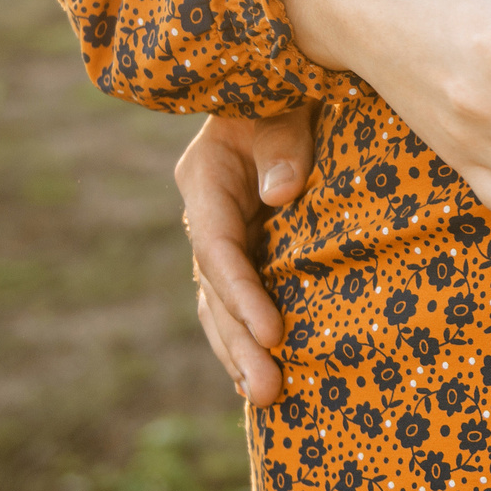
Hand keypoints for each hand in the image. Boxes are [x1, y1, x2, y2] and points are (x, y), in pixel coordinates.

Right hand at [180, 107, 314, 405]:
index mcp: (204, 183)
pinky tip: (260, 379)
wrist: (285, 90)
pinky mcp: (245, 253)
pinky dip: (246, 341)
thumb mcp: (283, 111)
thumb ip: (283, 149)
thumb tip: (281, 197)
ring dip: (240, 354)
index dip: (241, 294)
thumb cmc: (286, 94)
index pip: (217, 249)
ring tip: (266, 399)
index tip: (273, 333)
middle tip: (267, 390)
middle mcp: (205, 217)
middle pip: (213, 292)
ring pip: (220, 309)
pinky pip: (238, 305)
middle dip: (239, 343)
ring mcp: (222, 239)